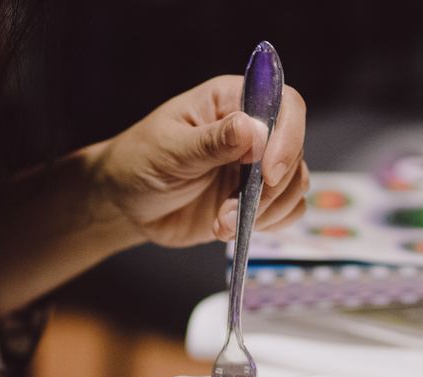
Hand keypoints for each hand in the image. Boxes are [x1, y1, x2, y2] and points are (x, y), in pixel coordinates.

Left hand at [96, 74, 308, 246]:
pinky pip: (286, 210)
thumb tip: (254, 130)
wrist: (127, 203)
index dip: (287, 138)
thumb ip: (212, 141)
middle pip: (294, 150)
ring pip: (295, 184)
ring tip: (223, 225)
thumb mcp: (170, 149)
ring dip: (265, 212)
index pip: (285, 105)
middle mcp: (252, 130)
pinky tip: (230, 228)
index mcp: (231, 101)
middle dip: (269, 189)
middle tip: (231, 213)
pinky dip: (268, 224)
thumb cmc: (139, 163)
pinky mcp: (255, 199)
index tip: (269, 174)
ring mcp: (256, 166)